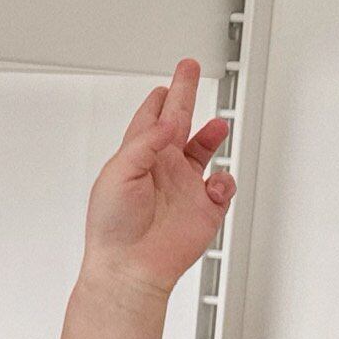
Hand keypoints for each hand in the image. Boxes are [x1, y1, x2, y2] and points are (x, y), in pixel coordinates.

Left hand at [80, 58, 236, 298]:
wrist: (131, 267)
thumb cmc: (113, 229)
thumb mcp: (118, 174)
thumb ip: (144, 143)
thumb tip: (166, 122)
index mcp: (137, 159)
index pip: (150, 120)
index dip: (159, 99)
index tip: (167, 82)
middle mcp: (162, 170)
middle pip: (178, 122)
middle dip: (186, 94)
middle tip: (190, 70)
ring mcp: (184, 188)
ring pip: (203, 150)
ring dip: (212, 134)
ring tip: (217, 125)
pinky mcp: (204, 209)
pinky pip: (223, 184)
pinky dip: (224, 180)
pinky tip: (213, 184)